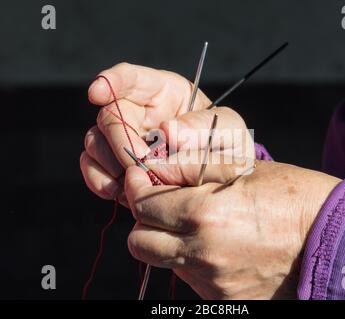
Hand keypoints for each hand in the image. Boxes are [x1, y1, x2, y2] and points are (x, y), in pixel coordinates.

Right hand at [79, 63, 253, 203]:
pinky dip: (101, 180)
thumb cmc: (226, 147)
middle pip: (110, 114)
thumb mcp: (229, 132)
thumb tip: (168, 131)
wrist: (219, 181)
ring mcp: (124, 138)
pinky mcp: (116, 164)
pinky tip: (120, 191)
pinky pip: (92, 167)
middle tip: (143, 164)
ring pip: (96, 140)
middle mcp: (139, 111)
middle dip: (122, 141)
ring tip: (138, 181)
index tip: (96, 93)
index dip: (111, 81)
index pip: (131, 77)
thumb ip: (204, 126)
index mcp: (165, 93)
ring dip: (112, 164)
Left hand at [124, 159, 339, 298]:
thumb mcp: (242, 170)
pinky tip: (217, 245)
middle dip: (144, 219)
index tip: (143, 180)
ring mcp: (213, 283)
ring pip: (163, 261)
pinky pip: (189, 279)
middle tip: (163, 204)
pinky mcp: (224, 300)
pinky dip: (191, 261)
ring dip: (167, 241)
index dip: (138, 188)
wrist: (334, 238)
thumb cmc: (292, 197)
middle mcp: (203, 255)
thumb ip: (190, 171)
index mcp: (206, 215)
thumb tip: (153, 171)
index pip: (143, 204)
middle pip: (140, 241)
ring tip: (196, 224)